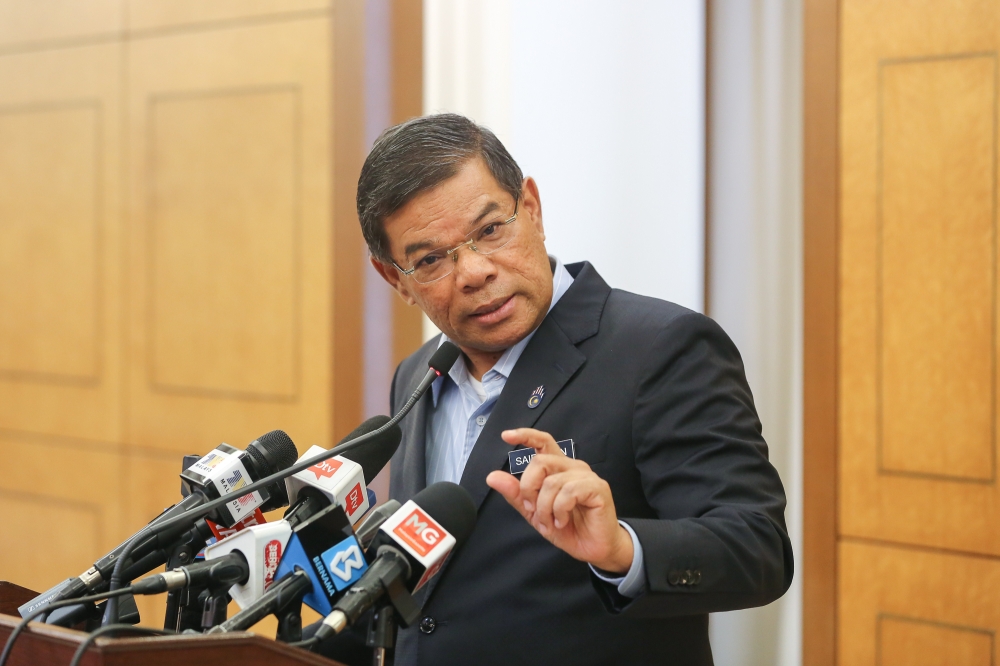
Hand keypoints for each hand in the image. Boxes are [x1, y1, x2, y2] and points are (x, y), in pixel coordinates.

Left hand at [485, 428, 633, 573]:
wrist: (592, 549)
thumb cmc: (568, 528)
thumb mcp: (534, 513)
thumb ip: (516, 494)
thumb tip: (492, 476)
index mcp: (558, 468)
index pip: (543, 442)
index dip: (525, 435)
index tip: (506, 436)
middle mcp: (572, 467)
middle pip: (539, 462)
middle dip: (528, 489)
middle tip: (533, 510)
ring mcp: (586, 476)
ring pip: (551, 482)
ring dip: (545, 508)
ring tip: (552, 523)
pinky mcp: (597, 488)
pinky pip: (568, 492)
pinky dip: (560, 510)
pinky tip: (562, 521)